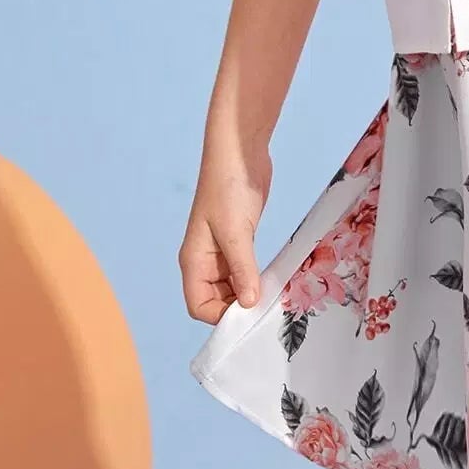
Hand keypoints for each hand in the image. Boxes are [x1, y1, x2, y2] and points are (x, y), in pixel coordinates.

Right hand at [179, 134, 272, 323]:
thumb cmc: (228, 188)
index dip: (220, 316)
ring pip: (232, 287)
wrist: (240, 152)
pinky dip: (256, 278)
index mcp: (194, 260)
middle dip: (237, 308)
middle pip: (215, 301)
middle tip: (267, 308)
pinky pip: (244, 270)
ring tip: (273, 296)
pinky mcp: (240, 240)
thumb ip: (242, 269)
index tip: (249, 315)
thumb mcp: (236, 232)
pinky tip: (273, 279)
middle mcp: (205, 260)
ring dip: (248, 293)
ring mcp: (222, 250)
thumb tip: (249, 304)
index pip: (198, 306)